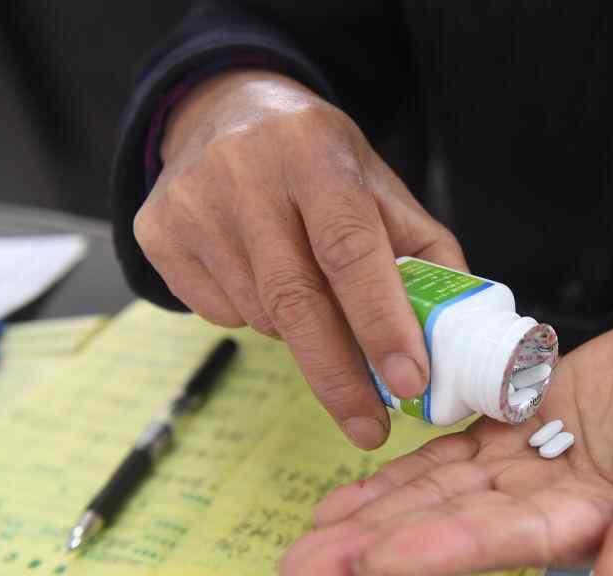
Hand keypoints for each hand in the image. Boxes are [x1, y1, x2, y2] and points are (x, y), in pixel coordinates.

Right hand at [134, 70, 465, 448]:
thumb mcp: (380, 186)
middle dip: (339, 375)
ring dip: (303, 337)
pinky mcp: (157, 232)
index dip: (381, 321)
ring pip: (260, 314)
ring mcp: (192, 204)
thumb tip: (455, 332)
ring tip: (317, 304)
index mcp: (316, 153)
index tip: (409, 380)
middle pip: (295, 299)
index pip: (351, 249)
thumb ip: (425, 252)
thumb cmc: (320, 161)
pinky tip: (264, 281)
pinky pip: (220, 312)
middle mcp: (245, 173)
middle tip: (371, 426)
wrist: (225, 111)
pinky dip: (257, 320)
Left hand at [280, 320, 612, 575]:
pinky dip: (399, 475)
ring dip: (372, 516)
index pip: (507, 539)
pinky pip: (447, 456)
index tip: (375, 557)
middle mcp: (548, 502)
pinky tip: (351, 494)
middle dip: (377, 548)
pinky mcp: (511, 429)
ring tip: (310, 536)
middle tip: (304, 570)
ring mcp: (525, 468)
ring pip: (437, 496)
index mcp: (599, 517)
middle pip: (452, 528)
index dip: (440, 548)